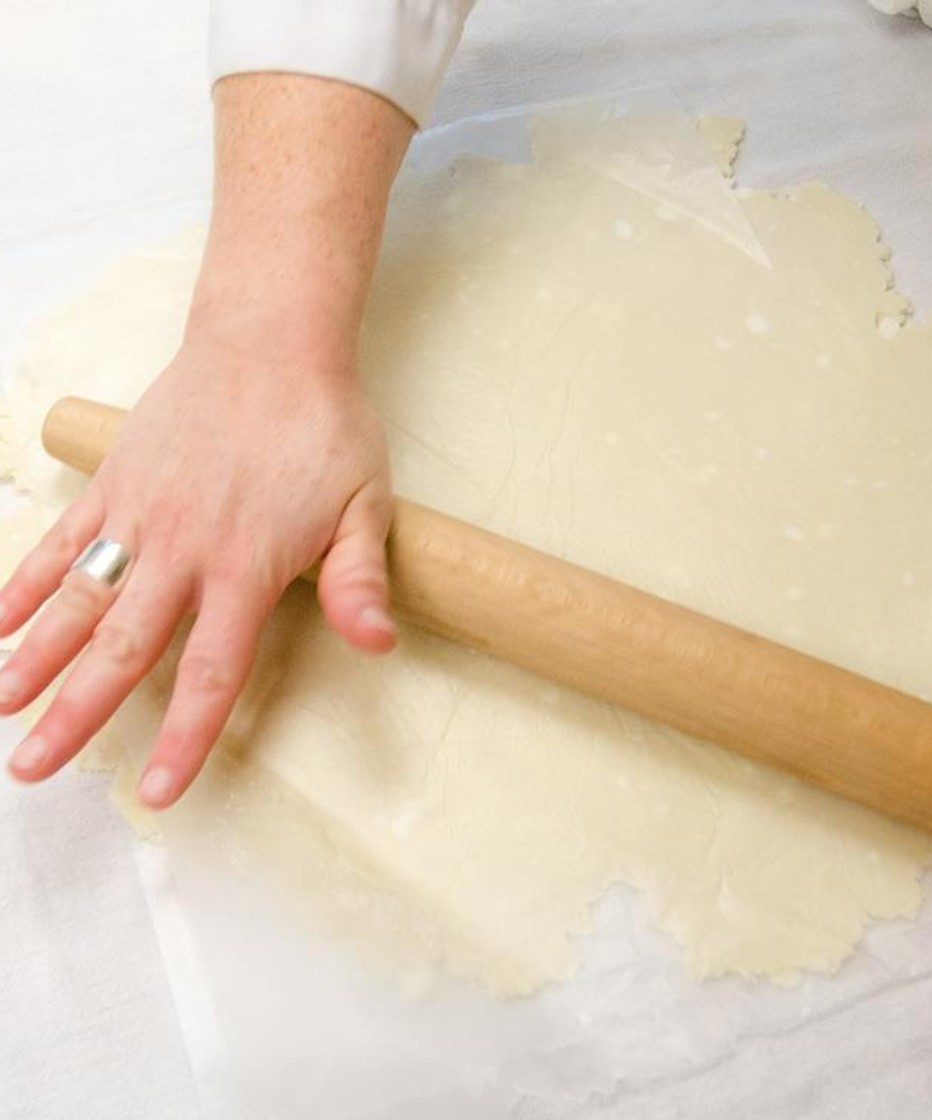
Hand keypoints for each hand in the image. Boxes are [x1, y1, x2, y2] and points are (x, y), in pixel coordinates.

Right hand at [1, 330, 396, 806]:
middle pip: (122, 648)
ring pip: (77, 598)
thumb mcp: (365, 505)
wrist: (270, 342)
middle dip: (76, 714)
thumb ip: (359, 581)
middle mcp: (182, 549)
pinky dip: (22, 583)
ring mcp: (138, 513)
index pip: (213, 670)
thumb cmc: (326, 429)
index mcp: (247, 567)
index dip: (186, 736)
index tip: (156, 792)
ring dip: (34, 656)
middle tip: (34, 772)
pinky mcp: (113, 480)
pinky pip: (59, 540)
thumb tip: (378, 645)